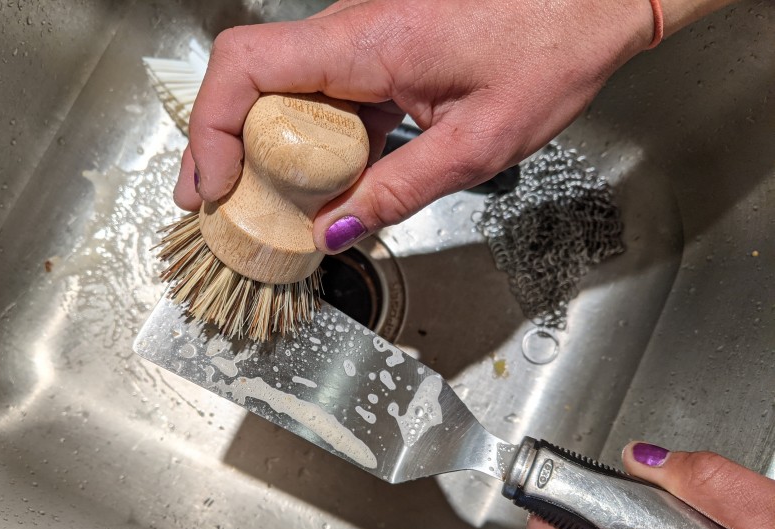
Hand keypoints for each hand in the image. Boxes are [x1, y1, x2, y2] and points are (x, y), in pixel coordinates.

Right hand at [174, 0, 655, 251]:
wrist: (592, 3)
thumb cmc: (550, 51)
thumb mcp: (474, 144)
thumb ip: (397, 191)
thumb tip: (333, 233)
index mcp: (367, 40)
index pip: (246, 67)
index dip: (211, 128)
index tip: (211, 186)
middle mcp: (352, 27)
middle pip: (251, 80)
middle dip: (226, 148)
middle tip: (225, 208)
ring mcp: (363, 37)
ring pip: (284, 89)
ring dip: (267, 147)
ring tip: (267, 208)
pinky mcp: (380, 51)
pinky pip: (324, 93)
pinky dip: (311, 140)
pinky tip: (321, 181)